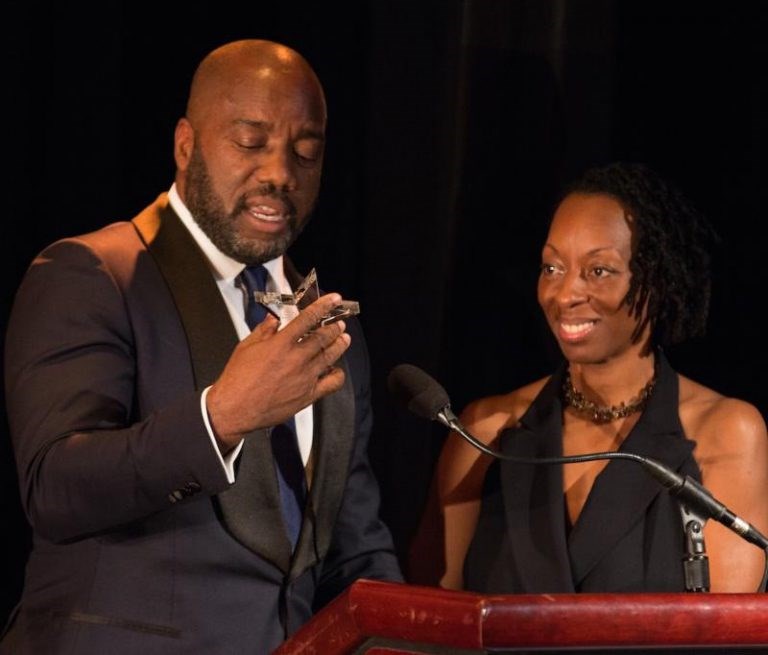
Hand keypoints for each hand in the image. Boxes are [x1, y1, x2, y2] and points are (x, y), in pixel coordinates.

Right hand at [206, 293, 350, 450]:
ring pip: (331, 357)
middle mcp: (296, 359)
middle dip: (334, 327)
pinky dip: (337, 374)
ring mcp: (305, 378)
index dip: (324, 306)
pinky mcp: (308, 395)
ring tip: (344, 339)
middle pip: (324, 337)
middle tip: (339, 323)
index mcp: (281, 344)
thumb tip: (274, 319)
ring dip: (340, 345)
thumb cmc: (237, 378)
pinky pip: (332, 383)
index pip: (308, 318)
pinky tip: (335, 369)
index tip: (334, 299)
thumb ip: (264, 330)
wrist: (234, 409)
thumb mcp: (246, 346)